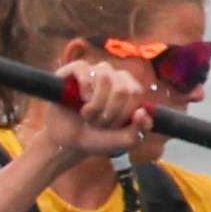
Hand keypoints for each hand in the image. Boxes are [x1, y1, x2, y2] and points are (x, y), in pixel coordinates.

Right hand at [22, 59, 151, 162]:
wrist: (68, 142)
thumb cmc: (97, 137)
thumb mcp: (123, 140)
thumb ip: (139, 129)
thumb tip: (142, 112)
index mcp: (129, 89)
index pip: (135, 93)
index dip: (124, 114)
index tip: (114, 126)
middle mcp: (113, 76)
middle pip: (121, 89)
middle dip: (109, 114)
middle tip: (98, 123)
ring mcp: (94, 72)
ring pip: (104, 78)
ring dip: (95, 105)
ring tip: (87, 115)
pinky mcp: (73, 70)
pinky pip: (83, 69)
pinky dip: (83, 88)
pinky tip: (79, 99)